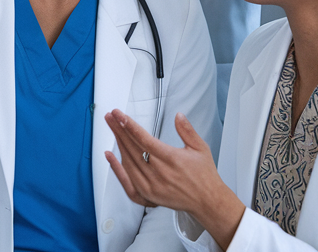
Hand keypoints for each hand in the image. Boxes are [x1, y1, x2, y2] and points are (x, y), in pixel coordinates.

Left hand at [103, 110, 243, 249]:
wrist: (207, 202)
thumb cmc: (204, 176)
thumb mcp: (200, 148)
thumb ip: (187, 131)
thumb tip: (178, 115)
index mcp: (171, 159)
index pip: (143, 139)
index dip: (129, 125)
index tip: (118, 114)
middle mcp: (159, 173)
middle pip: (132, 148)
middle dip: (119, 130)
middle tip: (110, 117)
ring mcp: (152, 186)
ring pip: (128, 161)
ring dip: (119, 144)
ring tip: (113, 129)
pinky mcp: (148, 195)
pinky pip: (127, 181)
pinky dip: (117, 168)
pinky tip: (110, 156)